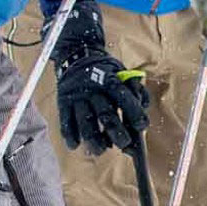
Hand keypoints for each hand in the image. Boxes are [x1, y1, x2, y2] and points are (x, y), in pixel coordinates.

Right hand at [48, 8, 148, 154]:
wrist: (77, 55)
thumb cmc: (106, 71)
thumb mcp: (123, 72)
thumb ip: (136, 90)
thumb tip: (143, 109)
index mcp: (110, 79)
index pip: (124, 98)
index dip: (134, 113)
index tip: (141, 127)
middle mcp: (93, 88)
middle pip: (105, 114)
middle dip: (116, 132)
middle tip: (124, 145)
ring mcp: (77, 96)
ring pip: (84, 122)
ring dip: (93, 140)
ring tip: (100, 150)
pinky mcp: (63, 101)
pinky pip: (65, 121)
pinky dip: (70, 135)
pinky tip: (75, 145)